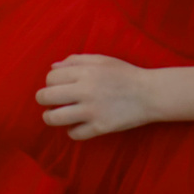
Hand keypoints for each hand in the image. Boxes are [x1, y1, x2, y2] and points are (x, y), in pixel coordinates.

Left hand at [36, 54, 165, 138]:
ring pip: (55, 118)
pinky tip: (76, 125)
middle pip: (46, 97)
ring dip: (50, 117)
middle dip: (43, 99)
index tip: (57, 86)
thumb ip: (76, 61)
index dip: (50, 82)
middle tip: (49, 102)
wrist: (150, 94)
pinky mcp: (100, 127)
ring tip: (54, 115)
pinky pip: (74, 133)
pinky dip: (72, 131)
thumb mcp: (101, 60)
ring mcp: (92, 111)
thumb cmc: (125, 74)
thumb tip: (53, 67)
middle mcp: (85, 91)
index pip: (50, 77)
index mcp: (85, 72)